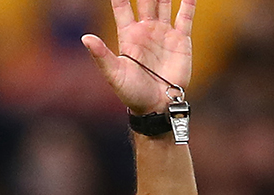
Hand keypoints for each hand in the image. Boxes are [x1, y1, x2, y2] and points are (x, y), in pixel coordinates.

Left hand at [82, 0, 194, 114]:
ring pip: (164, 3)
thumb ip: (101, 55)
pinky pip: (185, 16)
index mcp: (127, 36)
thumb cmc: (132, 94)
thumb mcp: (114, 74)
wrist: (158, 105)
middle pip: (145, 0)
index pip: (122, 7)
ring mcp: (163, 33)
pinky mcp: (181, 39)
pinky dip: (188, 3)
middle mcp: (145, 31)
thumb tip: (85, 38)